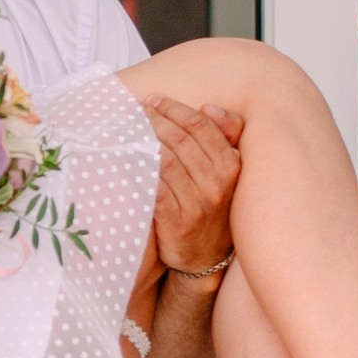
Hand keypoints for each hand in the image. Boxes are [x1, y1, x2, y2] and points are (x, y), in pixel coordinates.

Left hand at [143, 99, 240, 274]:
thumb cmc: (213, 206)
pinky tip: (125, 157)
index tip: (155, 100)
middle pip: (181, 141)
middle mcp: (217, 185)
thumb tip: (209, 108)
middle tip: (136, 109)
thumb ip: (226, 137)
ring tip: (128, 128)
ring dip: (144, 140)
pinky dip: (139, 169)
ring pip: (165, 161)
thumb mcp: (228, 173)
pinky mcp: (176, 222)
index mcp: (231, 167)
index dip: (176, 109)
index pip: (202, 127)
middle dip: (155, 120)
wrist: (205, 257)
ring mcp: (197, 205)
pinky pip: (154, 188)